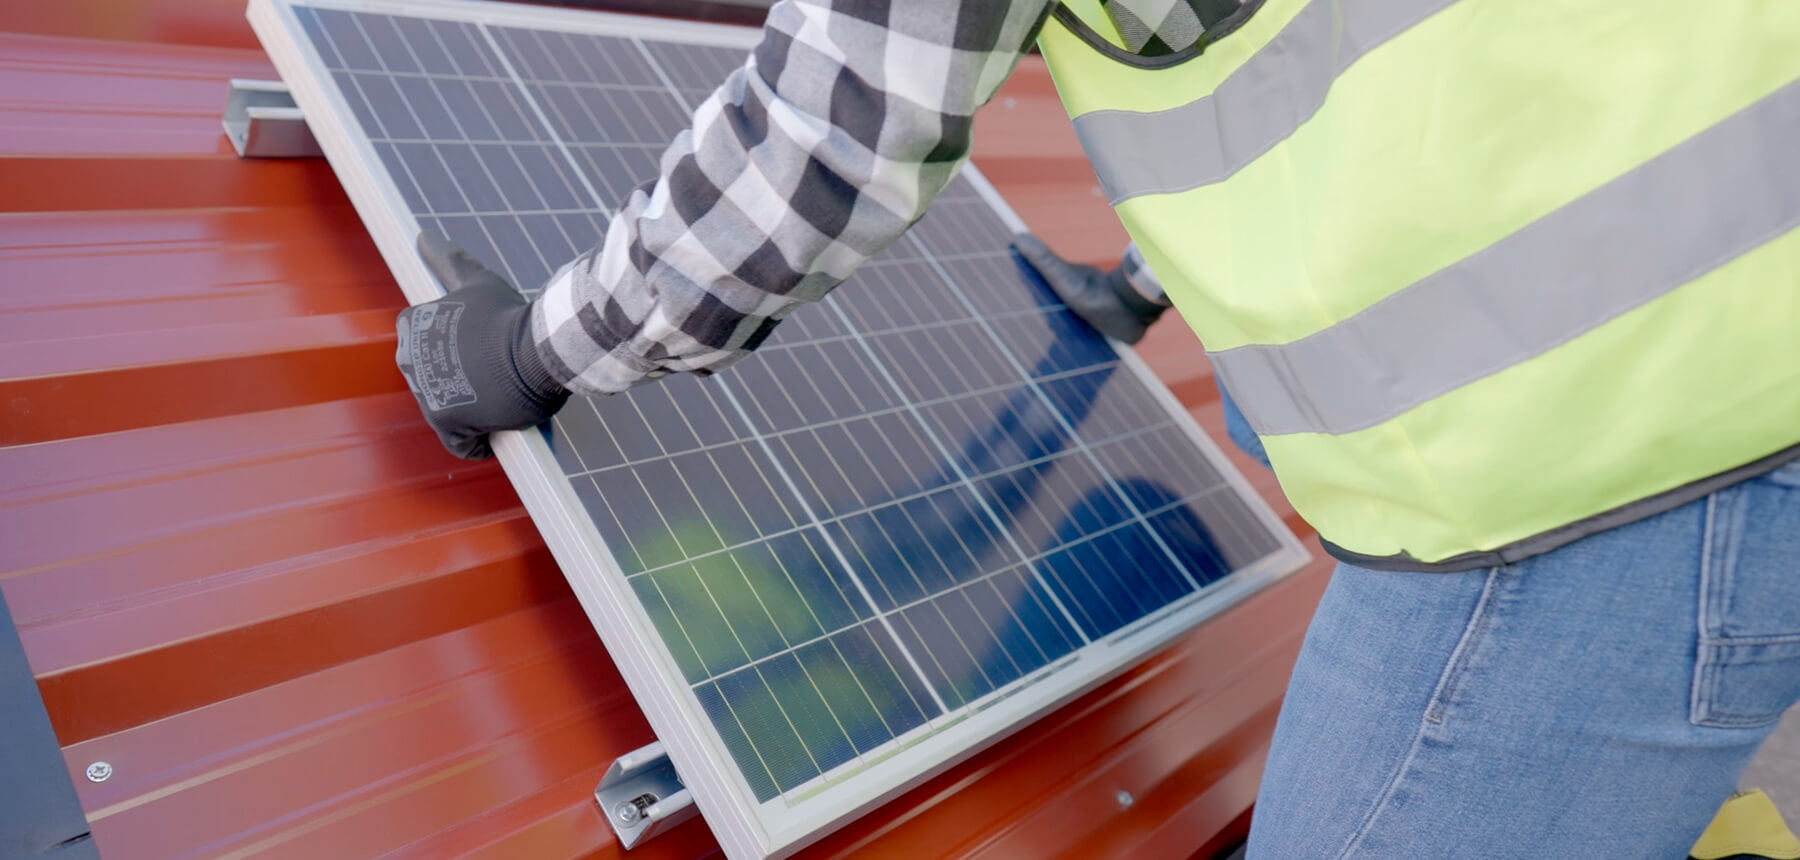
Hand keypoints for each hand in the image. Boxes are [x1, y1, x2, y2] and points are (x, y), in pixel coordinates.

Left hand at [395, 232, 568, 458]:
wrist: (538, 348)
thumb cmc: (510, 316)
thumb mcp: (476, 282)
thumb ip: (448, 260)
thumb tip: (422, 235)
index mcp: (411, 326)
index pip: (430, 349)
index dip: (463, 355)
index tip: (488, 355)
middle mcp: (409, 359)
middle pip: (439, 381)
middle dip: (468, 382)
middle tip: (501, 374)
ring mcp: (425, 393)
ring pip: (452, 411)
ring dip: (477, 409)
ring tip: (506, 398)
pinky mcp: (446, 422)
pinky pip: (462, 444)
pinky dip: (482, 442)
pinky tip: (503, 430)